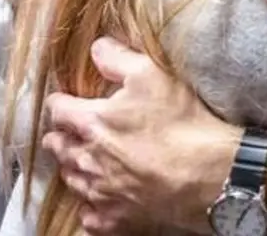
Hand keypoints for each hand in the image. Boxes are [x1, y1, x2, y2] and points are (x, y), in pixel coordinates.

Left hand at [42, 37, 239, 233]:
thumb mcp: (153, 75)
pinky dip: (91, 206)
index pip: (58, 110)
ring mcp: (99, 194)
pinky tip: (101, 199)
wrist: (209, 176)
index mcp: (92, 122)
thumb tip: (96, 48)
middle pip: (58, 147)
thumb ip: (118, 59)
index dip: (60, 103)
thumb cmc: (182, 123)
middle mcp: (88, 160)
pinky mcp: (114, 220)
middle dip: (60, 137)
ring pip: (71, 180)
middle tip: (67, 133)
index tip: (64, 101)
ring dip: (73, 169)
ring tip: (83, 162)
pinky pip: (89, 215)